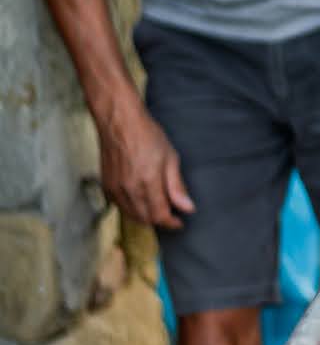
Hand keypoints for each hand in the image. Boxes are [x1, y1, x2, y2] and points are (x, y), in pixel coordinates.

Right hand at [98, 100, 195, 230]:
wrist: (119, 122)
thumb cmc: (146, 135)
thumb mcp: (170, 158)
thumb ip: (177, 186)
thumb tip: (187, 207)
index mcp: (148, 183)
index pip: (160, 215)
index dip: (172, 222)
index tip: (179, 221)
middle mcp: (130, 190)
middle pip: (146, 218)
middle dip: (160, 220)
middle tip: (170, 214)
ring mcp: (116, 189)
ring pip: (132, 215)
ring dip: (146, 216)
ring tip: (157, 208)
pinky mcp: (107, 186)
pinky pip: (120, 207)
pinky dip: (132, 209)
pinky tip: (140, 200)